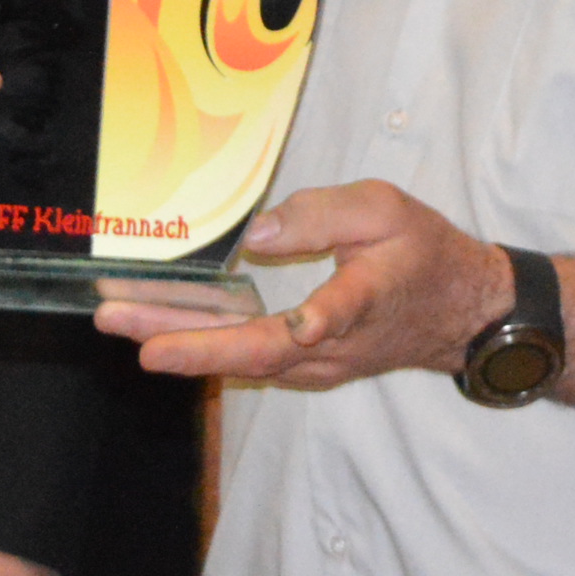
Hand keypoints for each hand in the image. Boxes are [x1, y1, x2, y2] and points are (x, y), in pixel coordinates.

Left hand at [99, 183, 505, 388]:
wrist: (458, 312)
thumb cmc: (421, 254)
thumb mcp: (386, 211)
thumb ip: (323, 214)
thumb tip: (257, 235)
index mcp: (367, 297)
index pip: (341, 312)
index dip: (320, 321)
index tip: (305, 325)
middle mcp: (336, 344)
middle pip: (256, 349)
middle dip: (185, 337)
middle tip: (120, 321)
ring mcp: (317, 362)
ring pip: (240, 358)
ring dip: (177, 339)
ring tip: (117, 318)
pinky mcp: (303, 364)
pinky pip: (244, 355)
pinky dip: (196, 341)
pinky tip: (151, 324)